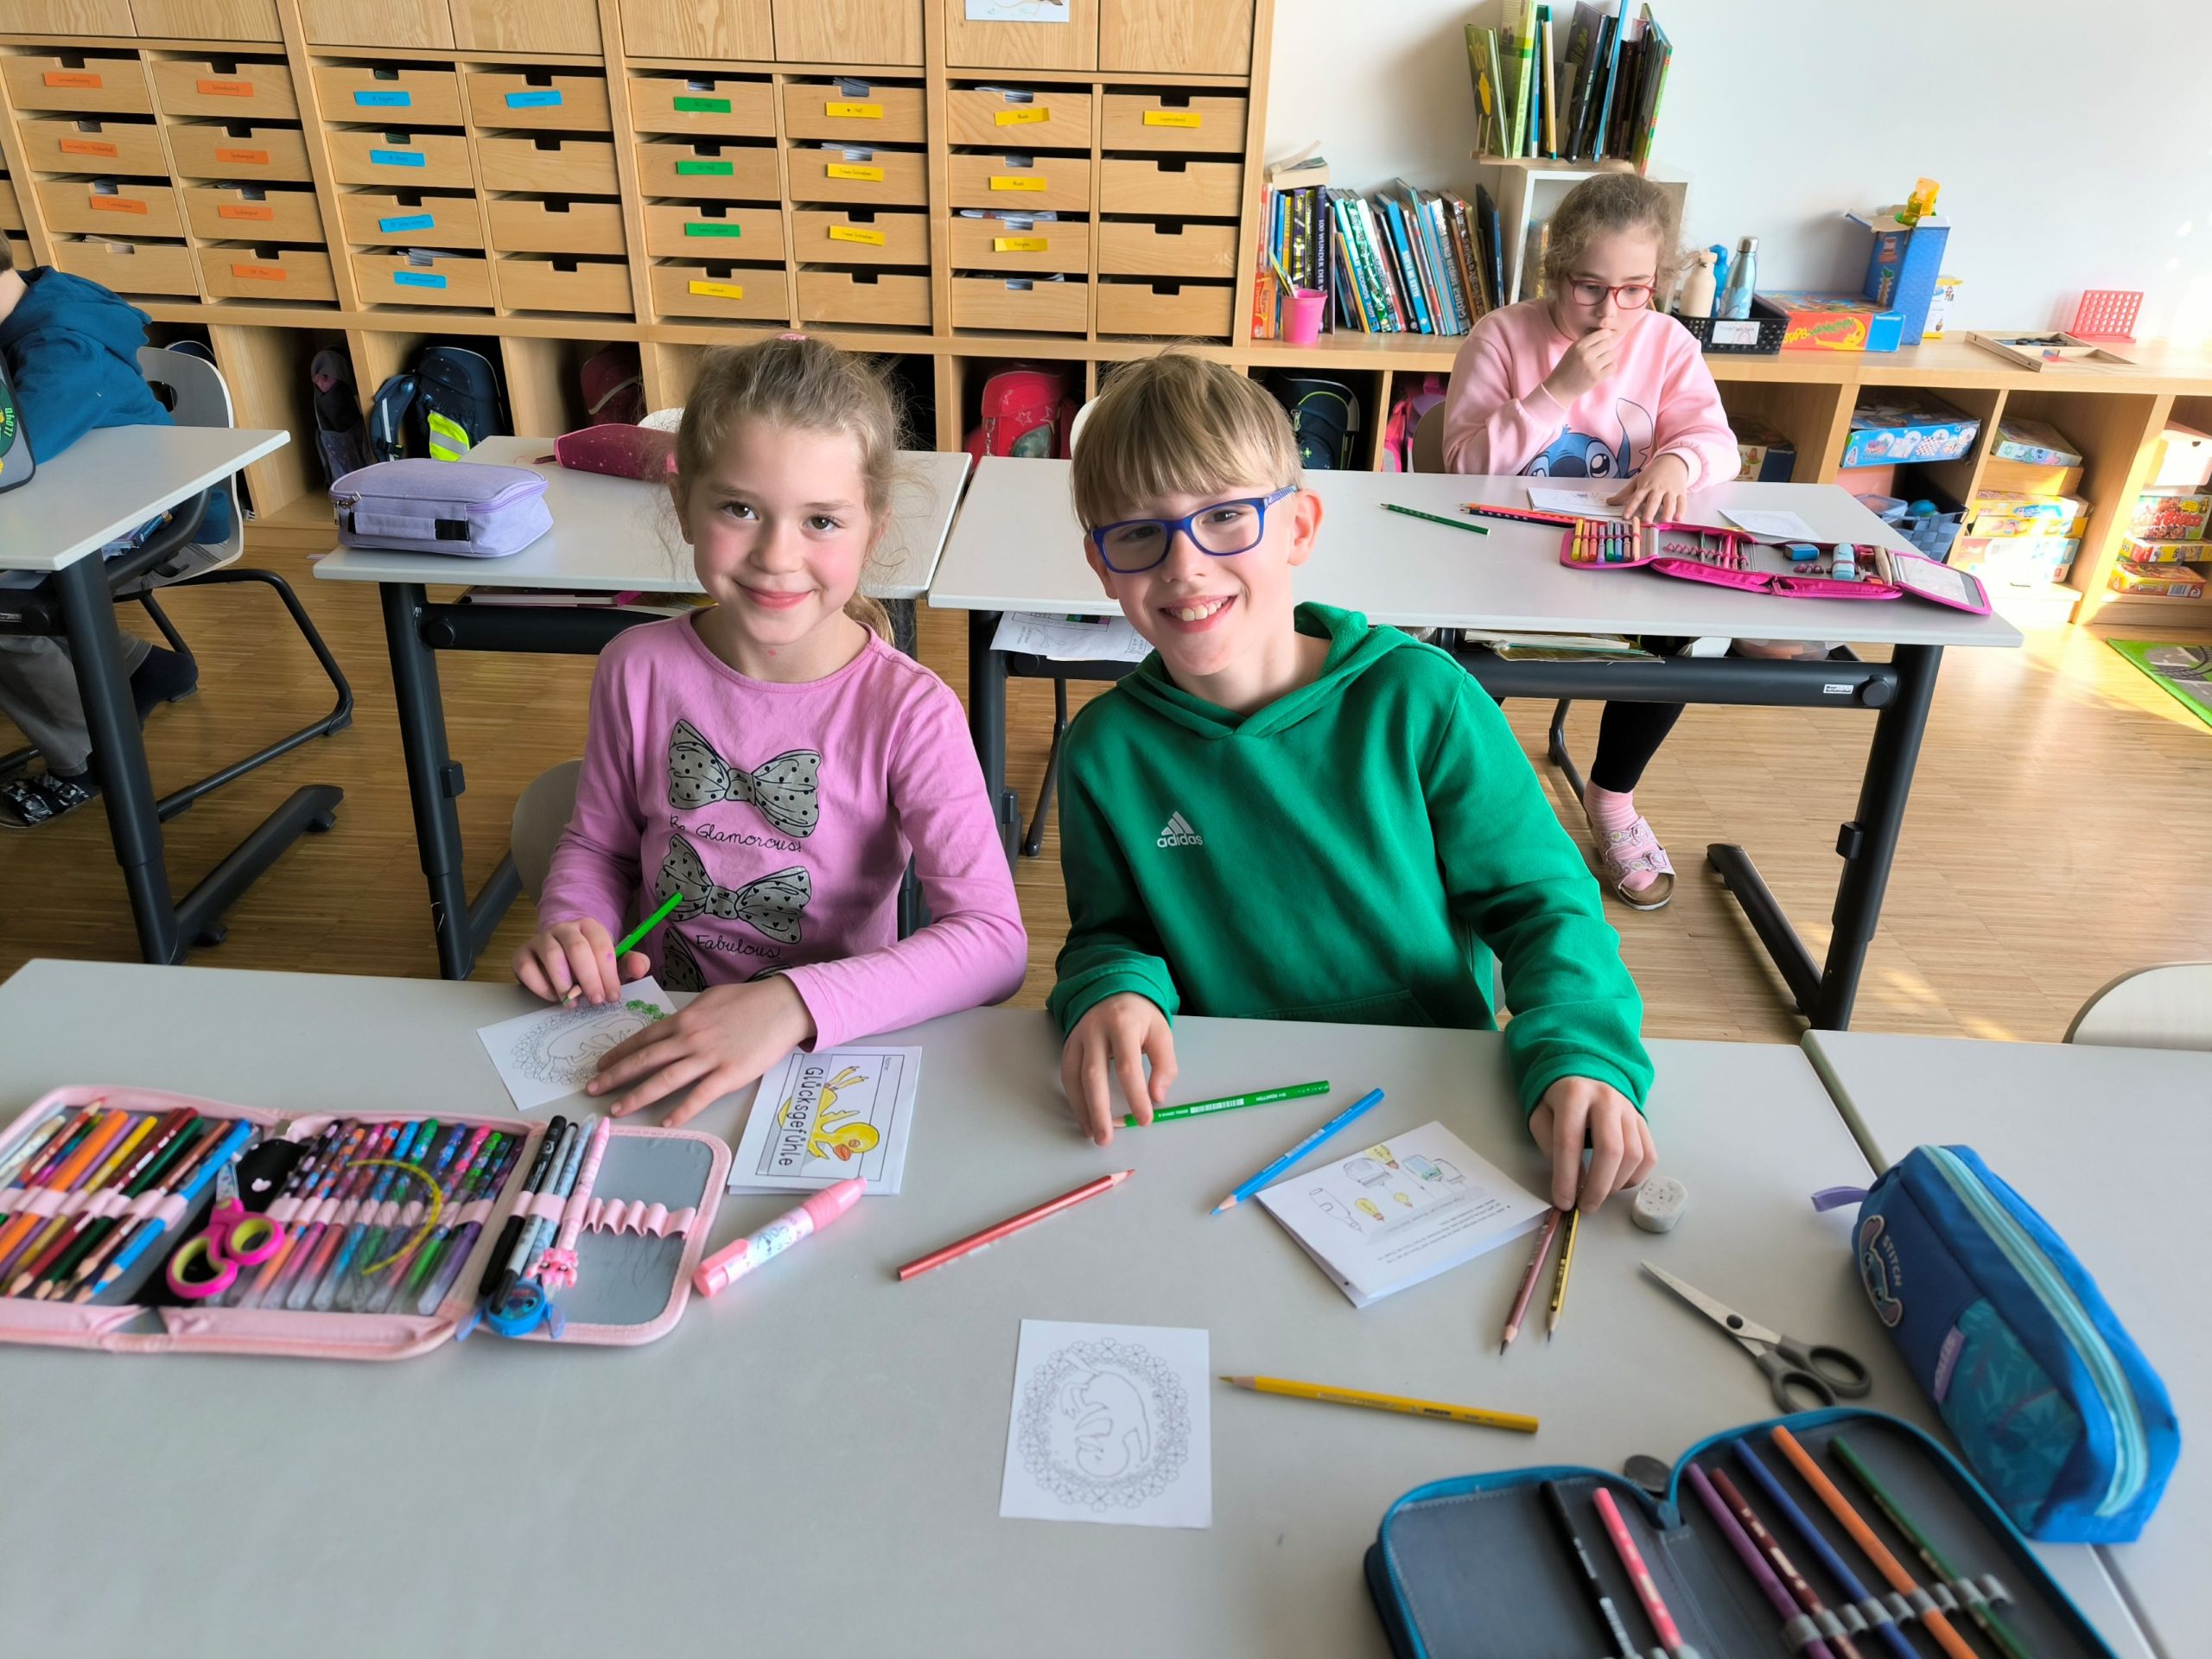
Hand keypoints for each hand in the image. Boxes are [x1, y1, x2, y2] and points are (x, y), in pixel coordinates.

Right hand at [515, 918, 647, 1006]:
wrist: (559, 959)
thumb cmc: (590, 963)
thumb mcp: (612, 964)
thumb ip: (630, 964)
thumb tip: (640, 967)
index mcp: (589, 926)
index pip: (601, 945)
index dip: (609, 973)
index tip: (613, 996)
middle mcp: (564, 928)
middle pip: (577, 949)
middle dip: (589, 979)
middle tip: (596, 1001)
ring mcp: (541, 939)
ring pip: (552, 956)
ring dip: (565, 984)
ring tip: (574, 1002)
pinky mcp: (522, 954)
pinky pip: (527, 969)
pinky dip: (541, 987)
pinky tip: (553, 997)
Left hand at [588, 976, 815, 1125]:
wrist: (784, 1006)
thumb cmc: (750, 1000)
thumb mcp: (711, 999)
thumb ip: (690, 1016)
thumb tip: (673, 1026)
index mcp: (685, 1019)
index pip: (644, 1038)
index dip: (619, 1053)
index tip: (601, 1065)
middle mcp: (690, 1038)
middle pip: (645, 1060)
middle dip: (615, 1076)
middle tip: (593, 1090)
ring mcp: (708, 1057)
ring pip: (665, 1080)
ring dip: (637, 1096)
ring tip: (617, 1110)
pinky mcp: (729, 1075)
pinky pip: (699, 1096)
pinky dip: (680, 1111)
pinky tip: (665, 1123)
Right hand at [1059, 993, 1176, 1146]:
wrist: (1112, 988)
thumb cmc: (1140, 1016)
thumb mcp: (1161, 1032)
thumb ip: (1164, 1064)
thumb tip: (1157, 1097)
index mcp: (1123, 1024)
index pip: (1127, 1066)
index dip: (1136, 1096)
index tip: (1144, 1119)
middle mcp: (1095, 1030)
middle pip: (1093, 1075)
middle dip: (1099, 1110)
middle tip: (1106, 1138)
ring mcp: (1077, 1037)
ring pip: (1073, 1077)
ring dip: (1082, 1109)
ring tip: (1093, 1134)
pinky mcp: (1068, 1045)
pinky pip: (1066, 1075)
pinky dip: (1074, 1099)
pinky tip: (1085, 1117)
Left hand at [1527, 1076, 1656, 1210]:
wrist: (1585, 1077)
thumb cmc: (1558, 1103)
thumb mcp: (1540, 1117)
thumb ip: (1549, 1146)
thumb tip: (1571, 1180)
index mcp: (1574, 1095)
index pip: (1569, 1141)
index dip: (1566, 1177)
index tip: (1563, 1201)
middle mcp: (1606, 1098)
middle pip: (1610, 1149)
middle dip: (1598, 1186)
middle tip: (1586, 1205)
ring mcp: (1629, 1109)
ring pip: (1633, 1155)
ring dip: (1616, 1184)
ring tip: (1599, 1193)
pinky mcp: (1642, 1120)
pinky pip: (1648, 1155)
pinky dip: (1635, 1177)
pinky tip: (1617, 1183)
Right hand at [1542, 323, 1620, 404]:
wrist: (1560, 388)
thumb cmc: (1567, 367)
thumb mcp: (1573, 350)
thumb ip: (1588, 341)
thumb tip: (1608, 334)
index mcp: (1578, 345)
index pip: (1602, 333)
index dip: (1606, 336)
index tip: (1604, 341)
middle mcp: (1585, 354)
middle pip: (1609, 343)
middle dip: (1608, 347)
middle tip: (1602, 353)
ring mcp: (1591, 366)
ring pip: (1612, 354)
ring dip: (1608, 358)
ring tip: (1600, 362)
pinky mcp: (1596, 377)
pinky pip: (1613, 366)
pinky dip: (1609, 368)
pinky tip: (1602, 370)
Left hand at [1609, 453, 1689, 525]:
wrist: (1673, 461)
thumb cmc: (1653, 474)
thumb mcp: (1638, 481)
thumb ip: (1625, 493)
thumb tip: (1609, 502)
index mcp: (1645, 486)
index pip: (1636, 498)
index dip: (1630, 507)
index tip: (1625, 516)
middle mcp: (1657, 489)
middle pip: (1653, 501)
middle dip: (1649, 510)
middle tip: (1646, 520)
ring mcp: (1670, 490)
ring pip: (1669, 502)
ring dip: (1667, 511)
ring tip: (1665, 521)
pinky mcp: (1681, 492)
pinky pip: (1682, 502)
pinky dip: (1681, 510)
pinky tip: (1678, 518)